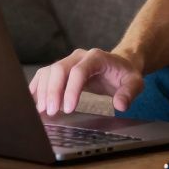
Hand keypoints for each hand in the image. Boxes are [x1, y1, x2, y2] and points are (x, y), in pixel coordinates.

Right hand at [28, 48, 144, 115]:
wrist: (120, 65)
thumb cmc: (126, 75)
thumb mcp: (135, 82)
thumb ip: (129, 92)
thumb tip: (120, 105)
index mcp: (97, 57)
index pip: (79, 71)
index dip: (71, 90)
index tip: (68, 109)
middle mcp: (79, 56)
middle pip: (59, 69)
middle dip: (53, 91)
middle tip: (51, 112)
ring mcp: (68, 61)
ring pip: (49, 71)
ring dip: (43, 91)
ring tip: (42, 111)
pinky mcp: (62, 69)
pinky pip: (45, 75)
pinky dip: (37, 87)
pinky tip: (34, 101)